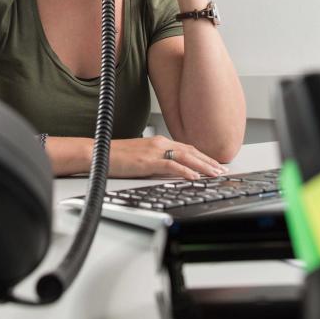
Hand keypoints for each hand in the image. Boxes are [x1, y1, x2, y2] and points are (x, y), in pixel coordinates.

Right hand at [109, 135, 228, 178]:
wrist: (97, 152)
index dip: (203, 156)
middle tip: (222, 170)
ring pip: (186, 156)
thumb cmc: (115, 156)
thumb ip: (157, 161)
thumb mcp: (141, 157)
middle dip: (208, 161)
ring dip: (203, 166)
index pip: (187, 148)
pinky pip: (171, 165)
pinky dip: (185, 171)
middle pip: (190, 151)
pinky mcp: (147, 161)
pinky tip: (194, 177)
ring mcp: (154, 151)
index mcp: (158, 141)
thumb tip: (170, 170)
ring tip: (214, 174)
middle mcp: (159, 143)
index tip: (214, 164)